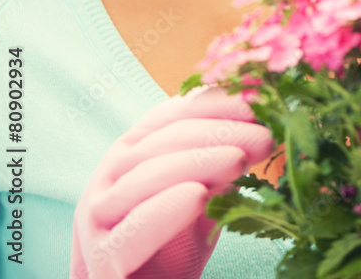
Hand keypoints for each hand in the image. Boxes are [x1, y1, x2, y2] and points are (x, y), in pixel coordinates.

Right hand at [70, 85, 274, 278]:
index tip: (260, 99)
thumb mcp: (201, 200)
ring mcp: (97, 216)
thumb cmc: (171, 250)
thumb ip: (220, 165)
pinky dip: (164, 210)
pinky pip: (130, 232)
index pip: (173, 114)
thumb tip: (261, 123)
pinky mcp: (99, 260)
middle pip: (162, 141)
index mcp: (131, 151)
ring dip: (196, 162)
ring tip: (239, 159)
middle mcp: (108, 176)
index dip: (217, 104)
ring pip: (144, 177)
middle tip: (263, 136)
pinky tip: (197, 196)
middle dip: (217, 132)